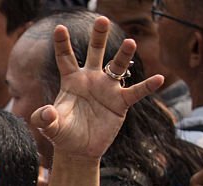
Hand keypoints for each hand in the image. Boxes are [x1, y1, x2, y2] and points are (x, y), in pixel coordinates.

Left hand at [33, 17, 162, 160]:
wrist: (79, 149)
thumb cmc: (62, 133)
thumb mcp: (49, 127)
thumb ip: (44, 118)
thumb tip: (46, 112)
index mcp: (72, 81)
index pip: (66, 58)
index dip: (62, 44)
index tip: (59, 28)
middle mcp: (91, 79)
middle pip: (96, 53)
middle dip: (98, 36)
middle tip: (102, 19)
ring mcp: (107, 89)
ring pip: (117, 67)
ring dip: (123, 55)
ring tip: (130, 42)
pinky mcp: (120, 103)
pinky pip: (136, 92)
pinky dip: (147, 86)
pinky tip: (158, 79)